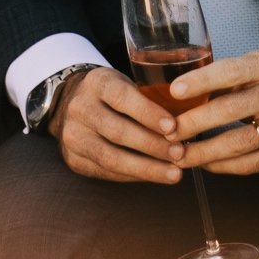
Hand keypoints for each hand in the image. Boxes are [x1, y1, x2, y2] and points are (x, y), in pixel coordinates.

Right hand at [48, 67, 186, 184]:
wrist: (71, 103)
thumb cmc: (112, 94)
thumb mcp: (126, 83)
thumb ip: (149, 99)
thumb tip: (188, 122)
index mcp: (97, 83)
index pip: (122, 97)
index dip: (148, 113)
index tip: (173, 127)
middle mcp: (80, 109)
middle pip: (118, 131)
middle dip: (152, 145)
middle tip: (180, 153)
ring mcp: (73, 136)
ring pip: (111, 158)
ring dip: (146, 168)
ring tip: (174, 173)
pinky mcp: (74, 160)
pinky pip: (107, 172)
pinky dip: (134, 176)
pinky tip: (154, 176)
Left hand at [171, 52, 258, 175]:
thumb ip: (227, 78)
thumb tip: (180, 96)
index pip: (231, 71)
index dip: (201, 80)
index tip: (175, 92)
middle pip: (231, 110)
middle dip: (193, 123)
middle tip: (168, 132)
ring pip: (239, 143)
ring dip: (203, 152)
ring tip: (179, 155)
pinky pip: (251, 164)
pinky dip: (224, 166)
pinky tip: (206, 164)